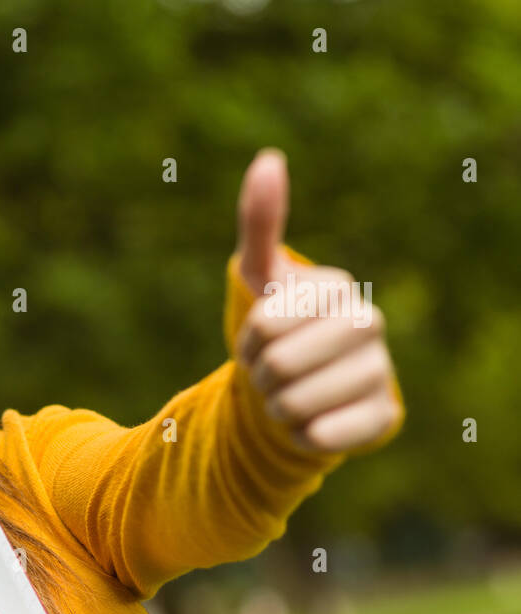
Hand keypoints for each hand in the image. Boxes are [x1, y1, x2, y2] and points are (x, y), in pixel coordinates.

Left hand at [232, 148, 400, 453]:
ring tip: (289, 396)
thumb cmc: (278, 331)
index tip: (258, 340)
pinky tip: (310, 423)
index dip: (248, 342)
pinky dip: (300, 436)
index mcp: (337, 288)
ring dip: (276, 408)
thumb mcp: (261, 278)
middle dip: (259, 377)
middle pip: (278, 366)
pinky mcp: (383, 416)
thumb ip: (261, 222)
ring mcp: (380, 371)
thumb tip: (268, 159)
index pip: (264, 326)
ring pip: (294, 405)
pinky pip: (322, 437)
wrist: (301, 390)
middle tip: (272, 374)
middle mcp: (369, 324)